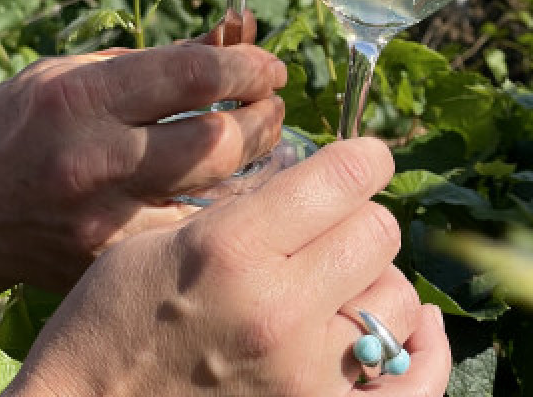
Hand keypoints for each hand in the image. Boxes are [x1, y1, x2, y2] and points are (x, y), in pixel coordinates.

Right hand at [0, 11, 288, 317]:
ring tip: (261, 137)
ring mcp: (105, 222)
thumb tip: (237, 30)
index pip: (194, 75)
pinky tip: (238, 190)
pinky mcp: (112, 265)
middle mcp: (95, 161)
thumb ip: (159, 58)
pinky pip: (194, 233)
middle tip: (272, 102)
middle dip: (264, 115)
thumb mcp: (72, 74)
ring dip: (257, 163)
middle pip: (219, 140)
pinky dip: (227, 209)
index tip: (269, 66)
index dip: (249, 66)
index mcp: (82, 100)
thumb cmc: (15, 130)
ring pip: (218, 195)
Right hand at [5, 138, 452, 396]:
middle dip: (361, 220)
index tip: (365, 160)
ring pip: (400, 299)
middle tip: (334, 232)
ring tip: (341, 289)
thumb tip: (316, 185)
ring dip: (377, 284)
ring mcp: (303, 376)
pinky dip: (425, 350)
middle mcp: (277, 309)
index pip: (345, 176)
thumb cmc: (106, 327)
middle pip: (380, 232)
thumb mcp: (156, 242)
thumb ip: (242, 213)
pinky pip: (413, 381)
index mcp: (231, 248)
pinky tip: (420, 328)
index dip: (365, 158)